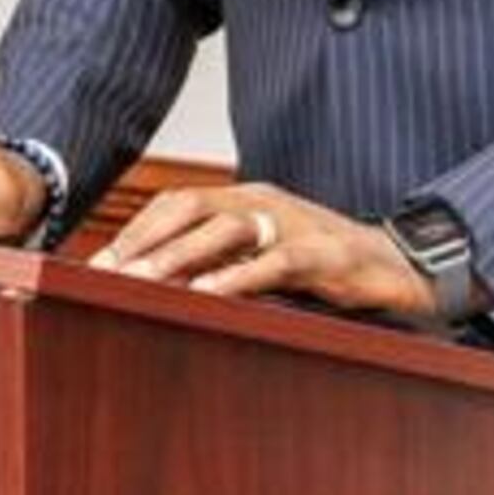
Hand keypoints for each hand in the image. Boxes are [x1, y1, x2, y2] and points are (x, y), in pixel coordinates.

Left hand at [90, 183, 430, 318]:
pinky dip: (237, 277)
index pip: (175, 204)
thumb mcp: (262, 256)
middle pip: (189, 208)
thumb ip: (219, 261)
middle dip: (143, 240)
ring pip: (224, 230)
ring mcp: (293, 223)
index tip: (97, 264)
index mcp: (243, 199)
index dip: (135, 231)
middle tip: (104, 273)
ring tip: (140, 282)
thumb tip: (160, 286)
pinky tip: (207, 295)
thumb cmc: (322, 264)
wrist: (397, 265)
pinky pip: (273, 262)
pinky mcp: (324, 253)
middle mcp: (262, 201)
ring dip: (177, 256)